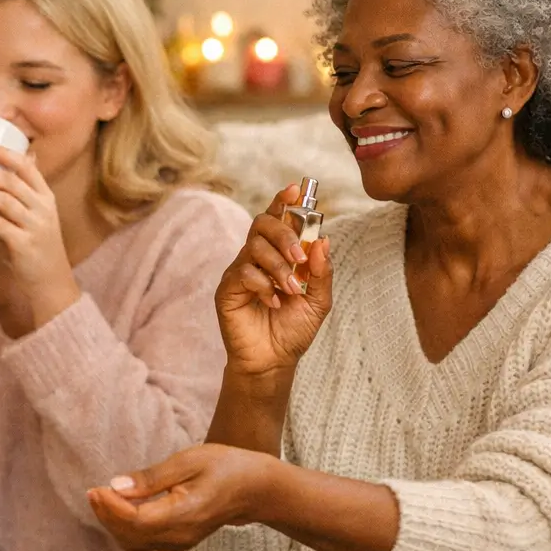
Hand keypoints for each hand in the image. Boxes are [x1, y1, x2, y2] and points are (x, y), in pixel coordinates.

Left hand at [0, 144, 79, 322]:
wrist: (51, 282)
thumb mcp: (32, 218)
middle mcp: (43, 208)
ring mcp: (36, 226)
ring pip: (3, 200)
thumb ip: (16, 199)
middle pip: (10, 181)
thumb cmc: (35, 248)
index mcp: (45, 196)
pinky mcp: (25, 244)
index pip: (26, 166)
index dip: (3, 153)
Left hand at [86, 444, 274, 550]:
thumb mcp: (187, 462)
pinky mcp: (184, 543)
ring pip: (138, 545)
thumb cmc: (224, 467)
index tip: (96, 488)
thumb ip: (150, 478)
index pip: (134, 520)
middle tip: (93, 491)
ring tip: (103, 502)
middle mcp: (180, 535)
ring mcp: (182, 543)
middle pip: (131, 534)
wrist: (255, 487)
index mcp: (181, 514)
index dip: (110, 507)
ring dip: (116, 526)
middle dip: (107, 514)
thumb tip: (116, 486)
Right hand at [216, 183, 333, 376]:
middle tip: (300, 257)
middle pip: (262, 224)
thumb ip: (322, 271)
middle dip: (284, 234)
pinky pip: (243, 273)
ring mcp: (239, 271)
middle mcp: (256, 257)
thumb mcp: (319, 300)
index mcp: (278, 254)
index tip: (295, 190)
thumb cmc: (293, 329)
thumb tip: (323, 240)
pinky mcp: (227, 289)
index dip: (284, 201)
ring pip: (254, 248)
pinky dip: (263, 285)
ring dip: (278, 267)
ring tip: (291, 290)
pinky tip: (273, 302)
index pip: (278, 219)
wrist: (274, 360)